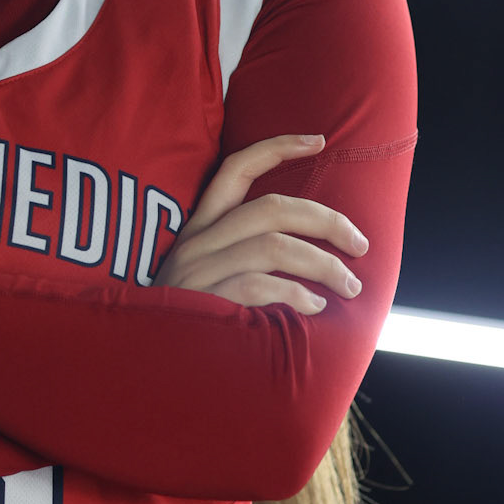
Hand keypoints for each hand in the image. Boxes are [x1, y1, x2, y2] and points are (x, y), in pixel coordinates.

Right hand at [152, 134, 366, 313]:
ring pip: (275, 246)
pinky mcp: (204, 302)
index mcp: (200, 228)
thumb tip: (307, 251)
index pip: (235, 170)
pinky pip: (260, 286)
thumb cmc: (188, 319)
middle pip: (272, 208)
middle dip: (326, 221)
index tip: (318, 140)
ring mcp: (199, 272)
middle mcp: (198, 242)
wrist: (143, 363)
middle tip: (359, 244)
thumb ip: (245, 258)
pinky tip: (315, 307)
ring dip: (323, 265)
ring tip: (348, 286)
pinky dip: (297, 294)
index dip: (277, 147)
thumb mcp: (206, 277)